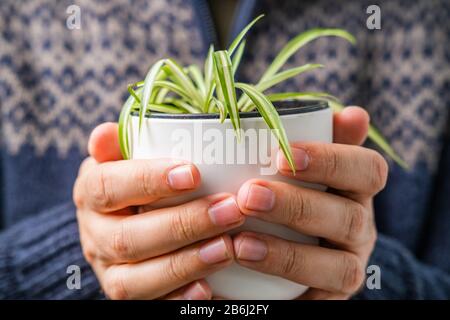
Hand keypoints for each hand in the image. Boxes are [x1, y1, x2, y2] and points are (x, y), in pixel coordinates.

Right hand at [73, 123, 244, 298]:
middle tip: (230, 210)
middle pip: (128, 237)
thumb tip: (107, 133)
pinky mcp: (130, 296)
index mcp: (90, 193)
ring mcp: (110, 271)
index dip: (147, 180)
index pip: (108, 187)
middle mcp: (94, 236)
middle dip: (183, 225)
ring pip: (135, 279)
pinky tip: (208, 290)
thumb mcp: (126, 158)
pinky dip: (178, 299)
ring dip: (184, 264)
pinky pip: (149, 305)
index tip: (194, 173)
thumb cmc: (137, 181)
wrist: (124, 219)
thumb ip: (119, 146)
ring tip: (227, 248)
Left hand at [233, 107, 385, 298]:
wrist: (301, 243)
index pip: (367, 170)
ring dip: (288, 256)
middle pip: (348, 218)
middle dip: (297, 207)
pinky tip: (246, 280)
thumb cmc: (295, 189)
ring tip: (240, 246)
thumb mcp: (306, 164)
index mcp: (358, 190)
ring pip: (339, 267)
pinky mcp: (331, 299)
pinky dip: (287, 292)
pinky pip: (319, 301)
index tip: (280, 155)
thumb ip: (321, 137)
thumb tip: (353, 114)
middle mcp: (360, 227)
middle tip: (248, 196)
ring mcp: (350, 265)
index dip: (330, 161)